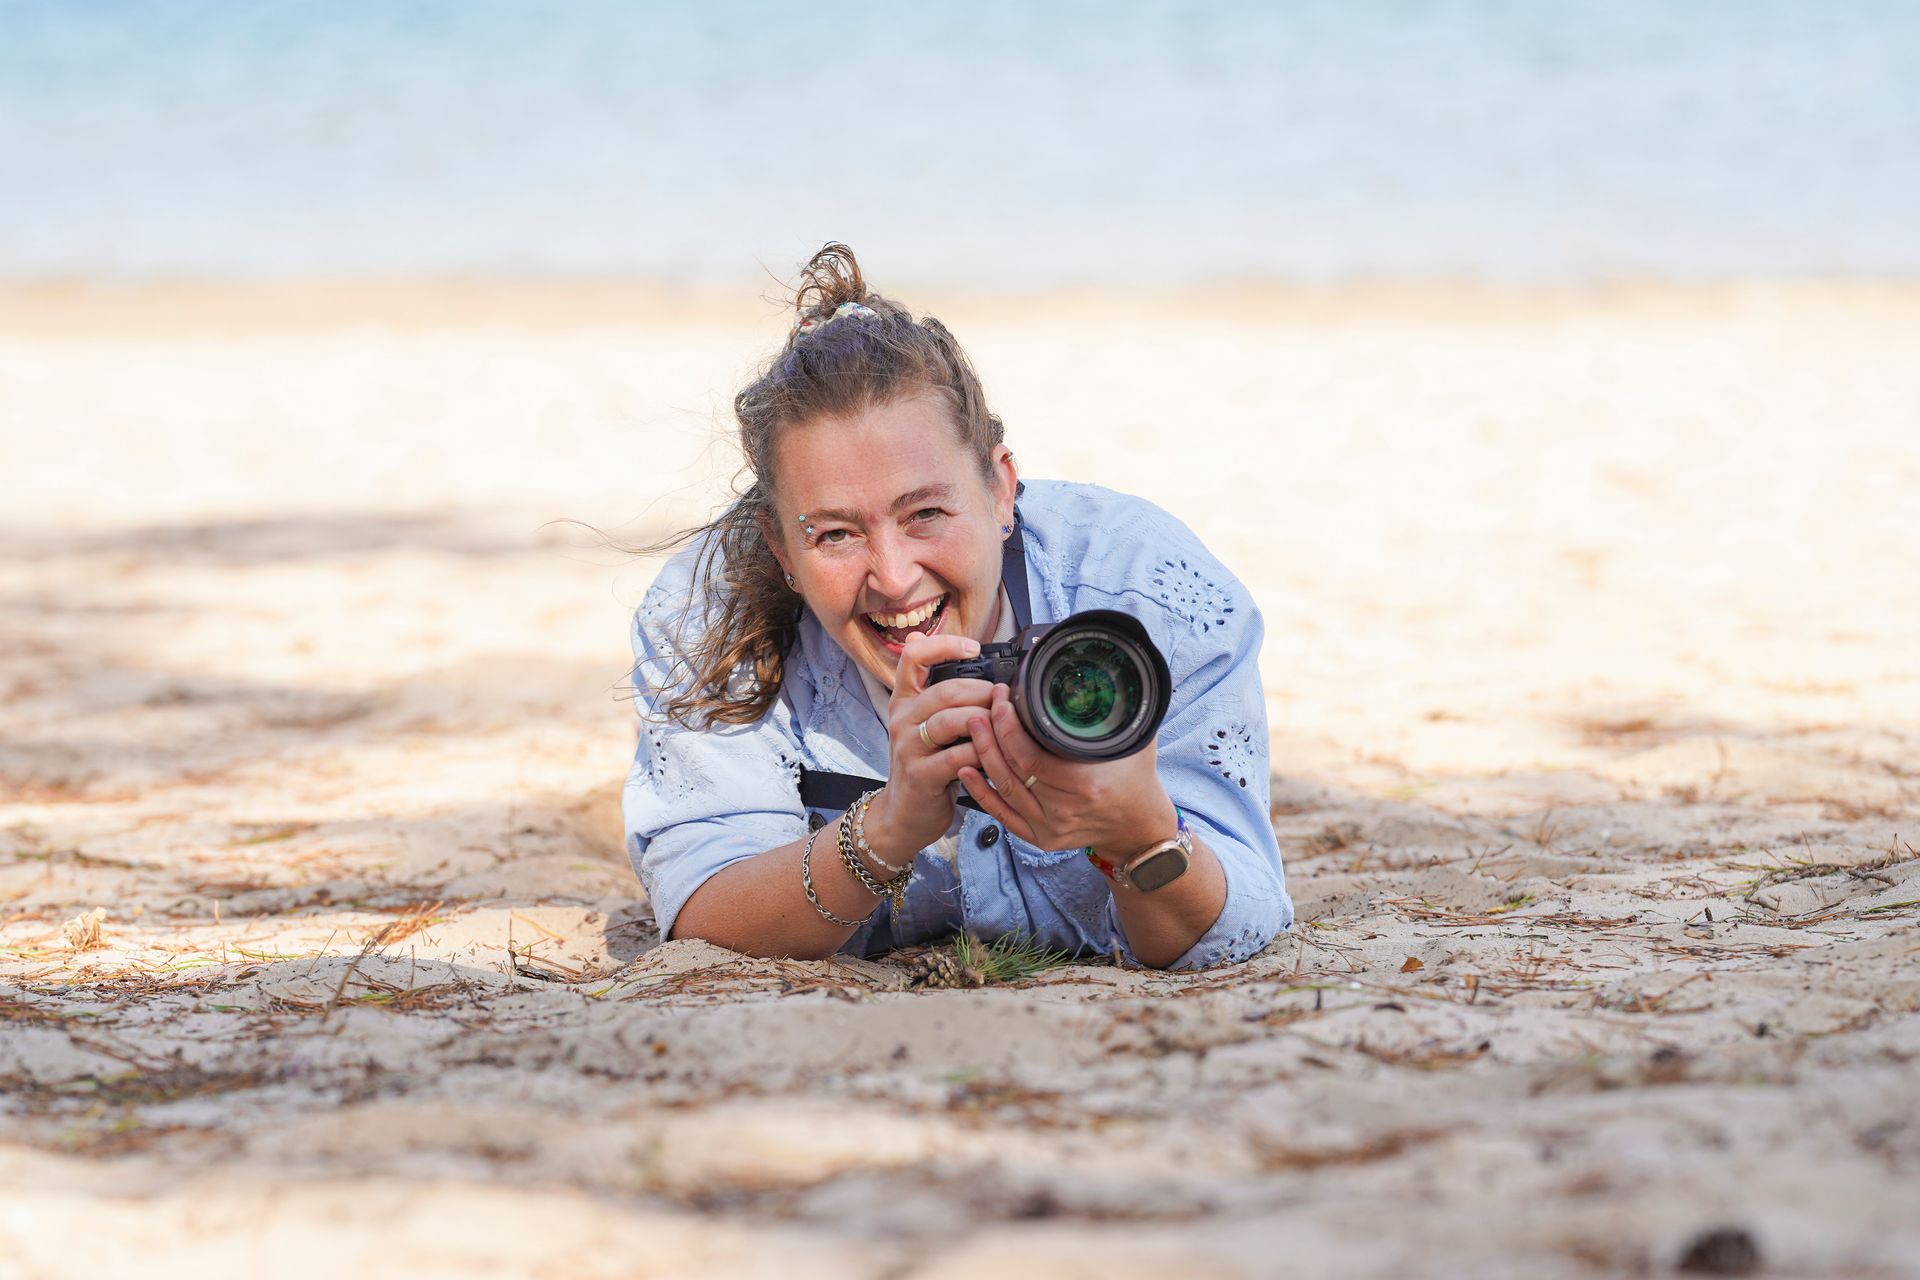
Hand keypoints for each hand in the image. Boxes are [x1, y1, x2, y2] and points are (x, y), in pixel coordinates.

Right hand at [862, 631, 995, 859]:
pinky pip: (956, 756)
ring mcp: (908, 747)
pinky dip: (981, 753)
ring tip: (1003, 725)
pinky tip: (993, 755)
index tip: (973, 648)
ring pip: (949, 720)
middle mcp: (902, 719)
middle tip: (1006, 700)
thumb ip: (944, 696)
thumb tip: (966, 652)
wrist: (904, 815)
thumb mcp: (928, 727)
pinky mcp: (920, 775)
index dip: (943, 646)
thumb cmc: (926, 766)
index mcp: (905, 701)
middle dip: (983, 692)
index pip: (913, 657)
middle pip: (944, 690)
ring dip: (984, 720)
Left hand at [958, 684, 1175, 856]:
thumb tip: (1112, 673)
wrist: (1139, 827)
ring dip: (983, 757)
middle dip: (991, 734)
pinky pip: (1003, 815)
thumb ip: (1120, 711)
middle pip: (1012, 770)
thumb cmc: (1137, 779)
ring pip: (1003, 789)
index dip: (1008, 726)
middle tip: (982, 707)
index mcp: (1084, 784)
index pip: (1030, 755)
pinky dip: (981, 793)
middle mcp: (1064, 810)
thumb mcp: (1135, 741)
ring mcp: (1049, 827)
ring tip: (973, 729)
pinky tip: (966, 771)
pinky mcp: (1041, 837)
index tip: (1002, 700)